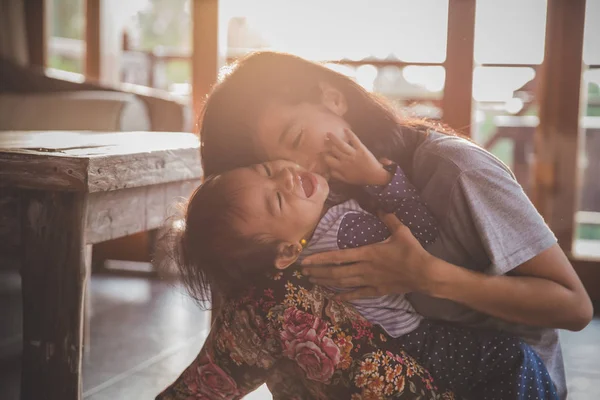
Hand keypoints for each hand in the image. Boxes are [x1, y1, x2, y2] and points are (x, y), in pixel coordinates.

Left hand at [300, 213, 437, 300]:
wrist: (424, 273)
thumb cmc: (412, 251)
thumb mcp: (401, 231)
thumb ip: (389, 219)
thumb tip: (381, 206)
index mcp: (367, 253)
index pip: (338, 256)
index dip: (320, 258)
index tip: (306, 260)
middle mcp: (364, 268)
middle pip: (336, 272)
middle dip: (318, 272)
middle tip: (304, 272)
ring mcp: (369, 281)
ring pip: (343, 283)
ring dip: (327, 282)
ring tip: (314, 281)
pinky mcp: (377, 290)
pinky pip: (357, 294)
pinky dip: (345, 296)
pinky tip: (335, 298)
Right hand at [324, 129, 390, 184]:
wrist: (375, 176)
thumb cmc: (360, 178)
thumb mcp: (346, 180)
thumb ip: (336, 175)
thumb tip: (328, 171)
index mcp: (341, 167)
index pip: (329, 160)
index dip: (324, 155)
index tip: (320, 152)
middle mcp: (346, 159)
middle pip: (334, 150)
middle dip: (327, 144)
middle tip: (323, 139)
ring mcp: (353, 153)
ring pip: (341, 144)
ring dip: (334, 138)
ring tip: (328, 133)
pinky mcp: (361, 148)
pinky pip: (354, 140)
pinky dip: (350, 134)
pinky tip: (345, 129)